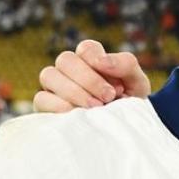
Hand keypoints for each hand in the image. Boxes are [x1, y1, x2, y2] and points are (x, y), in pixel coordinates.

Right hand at [33, 39, 151, 112]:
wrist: (122, 130)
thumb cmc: (129, 102)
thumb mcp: (136, 82)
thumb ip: (125, 64)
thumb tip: (102, 60)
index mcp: (91, 59)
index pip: (86, 48)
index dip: (97, 60)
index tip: (117, 83)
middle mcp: (69, 69)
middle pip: (65, 60)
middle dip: (89, 79)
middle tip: (109, 97)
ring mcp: (55, 87)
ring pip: (49, 75)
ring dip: (74, 91)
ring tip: (96, 107)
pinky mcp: (45, 106)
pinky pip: (41, 99)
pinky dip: (59, 105)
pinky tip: (78, 114)